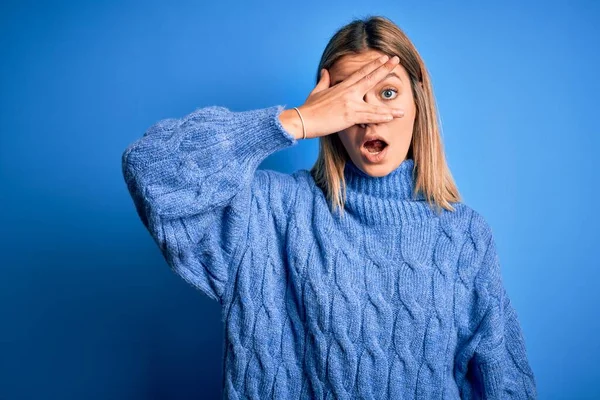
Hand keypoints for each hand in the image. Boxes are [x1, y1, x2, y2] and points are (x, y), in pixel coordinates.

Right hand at [279, 54, 404, 139]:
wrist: (302, 119)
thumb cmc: (308, 108)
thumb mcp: (316, 91)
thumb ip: (323, 81)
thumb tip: (325, 71)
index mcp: (341, 87)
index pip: (360, 73)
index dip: (373, 65)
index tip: (383, 58)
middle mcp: (348, 92)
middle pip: (370, 78)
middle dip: (384, 68)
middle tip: (396, 60)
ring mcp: (350, 103)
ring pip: (373, 101)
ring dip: (389, 104)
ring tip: (402, 101)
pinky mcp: (349, 115)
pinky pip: (369, 116)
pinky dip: (382, 116)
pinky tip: (392, 116)